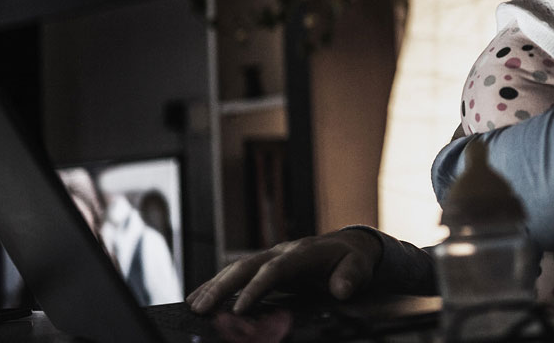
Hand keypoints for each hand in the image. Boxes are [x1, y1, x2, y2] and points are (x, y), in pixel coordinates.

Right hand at [187, 229, 383, 314]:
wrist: (348, 244)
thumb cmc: (352, 258)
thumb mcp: (359, 266)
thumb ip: (351, 277)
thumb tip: (342, 289)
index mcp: (303, 253)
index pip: (275, 270)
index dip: (256, 288)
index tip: (239, 308)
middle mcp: (282, 251)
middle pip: (247, 266)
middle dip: (222, 287)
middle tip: (202, 307)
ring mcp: (271, 256)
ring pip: (237, 268)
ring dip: (214, 286)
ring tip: (194, 305)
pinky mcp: (265, 265)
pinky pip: (237, 273)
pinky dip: (217, 284)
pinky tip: (200, 297)